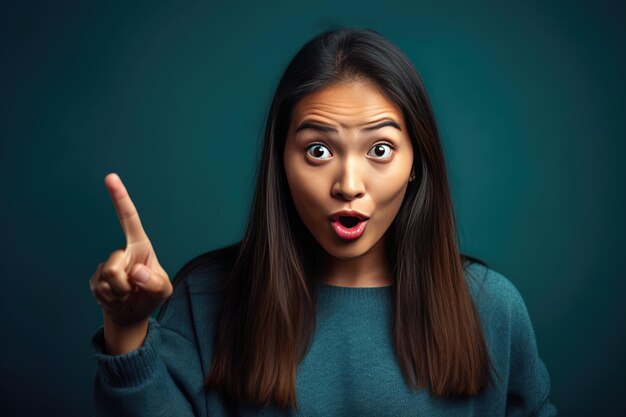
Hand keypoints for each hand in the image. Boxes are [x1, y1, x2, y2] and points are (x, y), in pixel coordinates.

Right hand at [89, 173, 172, 352]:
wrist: (132, 313)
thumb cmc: (151, 295)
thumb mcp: (163, 291)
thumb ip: (154, 282)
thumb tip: (135, 271)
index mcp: (139, 245)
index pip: (129, 218)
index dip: (120, 197)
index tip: (111, 177)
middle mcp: (121, 251)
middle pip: (114, 265)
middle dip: (125, 284)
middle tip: (135, 290)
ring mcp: (106, 265)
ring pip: (108, 279)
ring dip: (120, 292)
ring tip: (128, 293)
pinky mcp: (95, 280)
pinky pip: (101, 290)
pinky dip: (113, 299)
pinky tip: (117, 298)